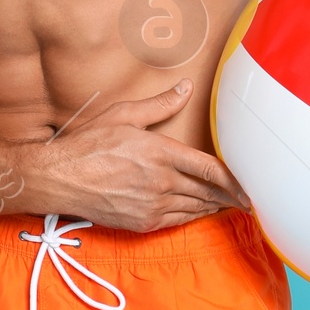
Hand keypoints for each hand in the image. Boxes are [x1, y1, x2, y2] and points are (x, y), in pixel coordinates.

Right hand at [28, 81, 251, 232]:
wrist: (60, 179)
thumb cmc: (88, 144)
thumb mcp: (123, 115)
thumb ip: (160, 104)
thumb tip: (186, 87)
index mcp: (161, 152)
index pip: (210, 168)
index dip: (234, 180)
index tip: (249, 187)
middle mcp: (161, 181)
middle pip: (207, 191)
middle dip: (229, 196)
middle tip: (246, 198)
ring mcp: (152, 205)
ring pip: (194, 207)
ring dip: (214, 207)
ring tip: (229, 205)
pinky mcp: (142, 222)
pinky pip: (178, 221)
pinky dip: (194, 217)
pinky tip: (201, 213)